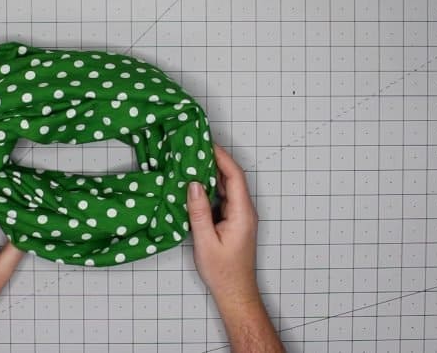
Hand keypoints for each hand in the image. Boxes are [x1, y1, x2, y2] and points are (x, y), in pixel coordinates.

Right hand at [186, 144, 259, 306]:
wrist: (235, 292)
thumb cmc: (223, 271)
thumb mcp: (205, 241)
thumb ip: (199, 212)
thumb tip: (193, 185)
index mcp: (242, 213)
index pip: (235, 176)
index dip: (221, 157)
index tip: (206, 144)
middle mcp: (245, 211)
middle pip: (232, 178)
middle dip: (215, 161)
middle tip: (195, 148)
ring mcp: (240, 216)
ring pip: (227, 187)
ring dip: (212, 174)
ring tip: (192, 162)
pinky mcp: (234, 221)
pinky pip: (223, 198)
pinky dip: (211, 188)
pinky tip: (196, 185)